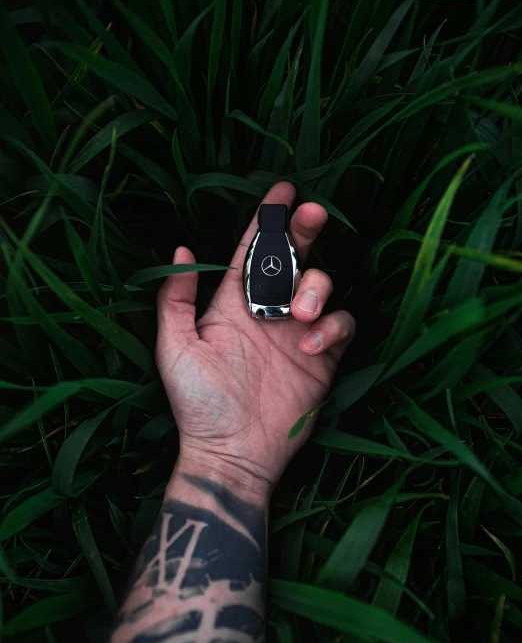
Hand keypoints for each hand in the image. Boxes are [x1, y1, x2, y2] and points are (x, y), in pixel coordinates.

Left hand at [156, 182, 354, 498]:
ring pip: (322, 286)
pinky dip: (334, 326)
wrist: (232, 452)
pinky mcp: (323, 358)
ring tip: (300, 311)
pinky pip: (341, 326)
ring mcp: (298, 333)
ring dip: (316, 287)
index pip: (252, 252)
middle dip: (304, 231)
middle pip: (294, 259)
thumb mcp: (174, 348)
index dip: (267, 219)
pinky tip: (312, 342)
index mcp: (232, 304)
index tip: (283, 190)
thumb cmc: (198, 403)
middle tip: (312, 214)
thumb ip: (176, 299)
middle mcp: (268, 312)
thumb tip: (180, 250)